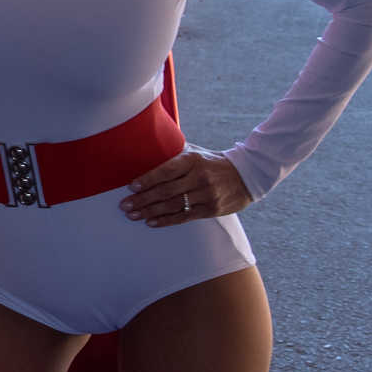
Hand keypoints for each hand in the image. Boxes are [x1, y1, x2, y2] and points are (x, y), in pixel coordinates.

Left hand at [120, 147, 252, 226]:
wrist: (247, 175)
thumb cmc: (211, 162)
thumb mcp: (195, 152)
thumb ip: (173, 153)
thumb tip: (145, 149)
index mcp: (192, 160)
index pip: (166, 170)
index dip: (147, 179)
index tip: (131, 186)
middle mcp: (199, 177)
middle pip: (166, 191)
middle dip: (142, 199)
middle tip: (125, 205)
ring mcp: (206, 195)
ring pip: (173, 205)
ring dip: (150, 211)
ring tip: (132, 215)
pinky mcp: (211, 209)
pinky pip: (184, 217)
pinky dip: (166, 220)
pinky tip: (150, 222)